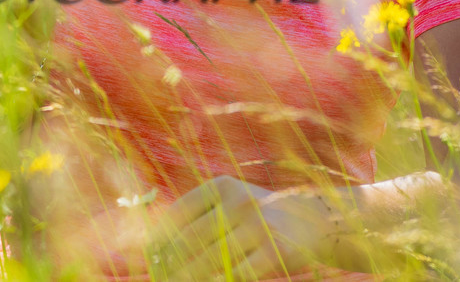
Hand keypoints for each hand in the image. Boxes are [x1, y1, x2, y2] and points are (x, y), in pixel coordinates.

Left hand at [149, 175, 343, 280]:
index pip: (180, 212)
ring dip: (191, 275)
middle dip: (172, 261)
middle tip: (160, 275)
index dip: (161, 234)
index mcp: (221, 187)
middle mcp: (238, 202)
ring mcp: (258, 225)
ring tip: (177, 281)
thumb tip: (157, 241)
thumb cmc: (257, 214)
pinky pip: (239, 273)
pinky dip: (222, 280)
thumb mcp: (230, 201)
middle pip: (193, 239)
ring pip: (212, 259)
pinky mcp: (275, 250)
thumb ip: (199, 215)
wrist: (311, 220)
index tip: (149, 253)